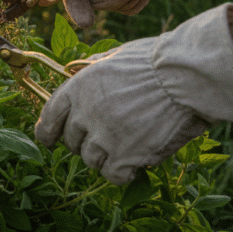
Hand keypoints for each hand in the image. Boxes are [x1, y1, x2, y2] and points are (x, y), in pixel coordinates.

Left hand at [35, 4, 232, 184]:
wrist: (184, 77)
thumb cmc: (154, 61)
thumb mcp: (114, 56)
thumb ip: (93, 66)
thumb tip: (79, 67)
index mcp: (77, 88)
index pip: (49, 117)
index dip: (47, 132)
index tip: (48, 139)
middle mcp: (84, 114)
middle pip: (71, 142)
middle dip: (83, 143)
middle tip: (105, 139)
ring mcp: (103, 137)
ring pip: (90, 160)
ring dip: (104, 158)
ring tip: (124, 148)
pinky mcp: (125, 156)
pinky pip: (113, 175)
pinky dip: (122, 172)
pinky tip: (134, 163)